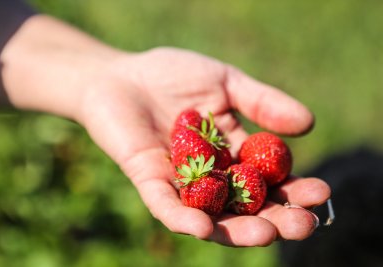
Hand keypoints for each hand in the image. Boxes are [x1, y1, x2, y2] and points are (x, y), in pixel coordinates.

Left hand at [78, 47, 330, 245]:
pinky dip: (184, 218)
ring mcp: (180, 183)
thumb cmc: (172, 75)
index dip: (293, 189)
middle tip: (304, 225)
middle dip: (275, 218)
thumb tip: (308, 124)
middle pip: (246, 206)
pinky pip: (166, 206)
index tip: (320, 192)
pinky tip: (204, 228)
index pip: (268, 178)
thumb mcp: (224, 82)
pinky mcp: (148, 182)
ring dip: (238, 229)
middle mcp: (210, 175)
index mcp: (232, 153)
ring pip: (211, 215)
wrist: (122, 74)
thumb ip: (262, 102)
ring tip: (268, 233)